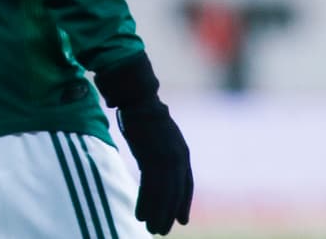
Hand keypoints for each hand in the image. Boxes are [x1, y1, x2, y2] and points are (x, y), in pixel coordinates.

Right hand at [94, 53, 193, 235]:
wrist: (139, 99)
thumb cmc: (146, 116)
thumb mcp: (162, 137)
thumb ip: (165, 153)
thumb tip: (159, 167)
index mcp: (182, 153)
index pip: (186, 185)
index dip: (183, 204)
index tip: (181, 220)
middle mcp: (178, 158)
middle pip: (175, 193)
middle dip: (169, 214)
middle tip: (162, 231)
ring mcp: (165, 157)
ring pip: (162, 194)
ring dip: (156, 213)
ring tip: (151, 228)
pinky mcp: (150, 157)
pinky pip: (148, 187)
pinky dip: (144, 203)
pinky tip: (139, 214)